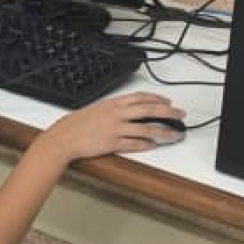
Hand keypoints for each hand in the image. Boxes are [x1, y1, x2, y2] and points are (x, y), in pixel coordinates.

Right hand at [52, 91, 185, 162]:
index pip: (141, 97)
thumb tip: (129, 110)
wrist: (64, 137)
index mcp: (113, 104)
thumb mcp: (97, 108)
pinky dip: (145, 144)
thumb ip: (114, 108)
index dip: (157, 98)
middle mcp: (117, 114)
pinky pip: (133, 144)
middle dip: (168, 112)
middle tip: (180, 115)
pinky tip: (153, 145)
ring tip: (174, 135)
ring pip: (146, 129)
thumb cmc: (77, 124)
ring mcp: (116, 129)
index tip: (168, 101)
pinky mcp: (112, 143)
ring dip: (163, 132)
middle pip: (149, 110)